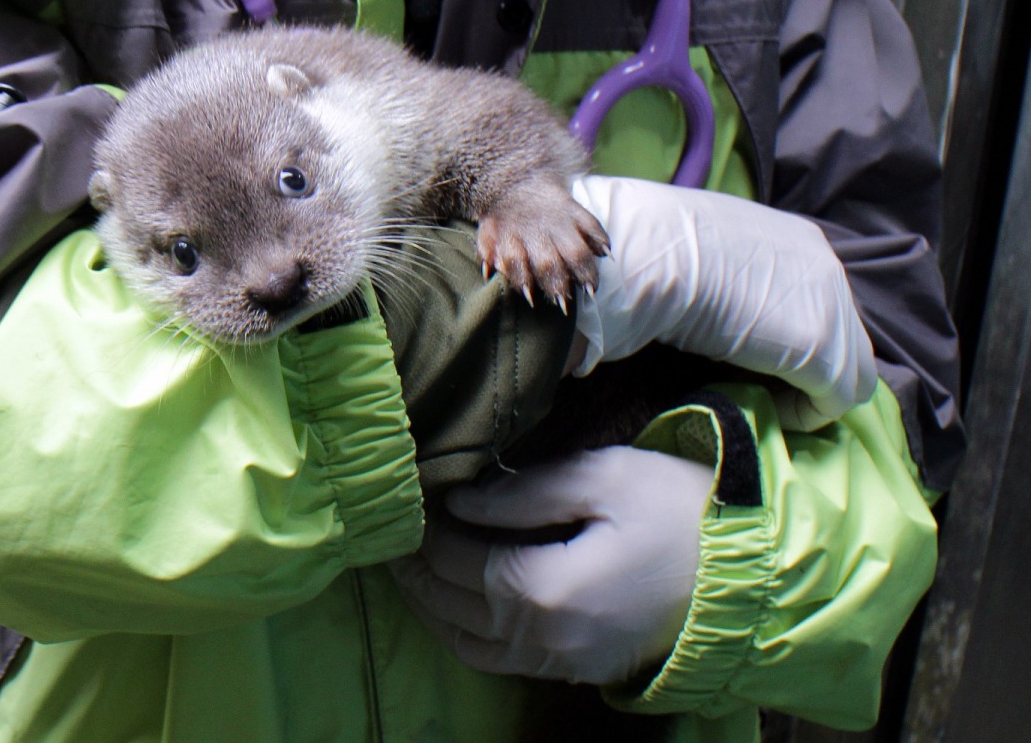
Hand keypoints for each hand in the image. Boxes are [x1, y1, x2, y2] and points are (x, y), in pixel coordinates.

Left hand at [389, 446, 711, 684]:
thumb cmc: (682, 512)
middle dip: (419, 573)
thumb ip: (527, 493)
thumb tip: (463, 503)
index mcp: (546, 589)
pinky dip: (469, 635)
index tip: (414, 501)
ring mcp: (564, 662)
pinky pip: (504, 661)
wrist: (754, 573)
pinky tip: (462, 607)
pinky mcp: (581, 669)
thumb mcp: (606, 479)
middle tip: (394, 539)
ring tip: (413, 574)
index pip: (461, 561)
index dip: (430, 532)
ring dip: (435, 610)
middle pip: (457, 608)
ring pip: (472, 645)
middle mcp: (545, 639)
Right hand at [570, 175, 876, 428]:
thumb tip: (715, 301)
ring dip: (808, 393)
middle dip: (810, 365)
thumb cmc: (664, 250)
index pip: (821, 299)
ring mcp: (834, 313)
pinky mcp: (825, 354)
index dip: (793, 332)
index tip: (756, 354)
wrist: (660, 256)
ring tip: (760, 399)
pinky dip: (803, 413)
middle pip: (845, 335)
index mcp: (802, 242)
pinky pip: (835, 401)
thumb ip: (730, 274)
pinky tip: (764, 409)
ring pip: (851, 372)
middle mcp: (830, 271)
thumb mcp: (710, 253)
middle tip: (761, 382)